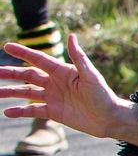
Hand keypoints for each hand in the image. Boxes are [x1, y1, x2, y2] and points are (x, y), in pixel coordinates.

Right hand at [0, 28, 137, 143]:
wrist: (110, 119)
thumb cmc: (103, 96)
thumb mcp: (91, 76)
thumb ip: (79, 57)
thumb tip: (71, 36)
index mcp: (62, 71)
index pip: (38, 59)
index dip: (22, 52)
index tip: (7, 46)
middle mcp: (54, 82)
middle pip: (27, 75)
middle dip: (10, 73)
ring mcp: (52, 97)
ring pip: (26, 92)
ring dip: (10, 92)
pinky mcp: (53, 112)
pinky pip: (32, 110)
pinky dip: (19, 111)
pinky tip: (7, 112)